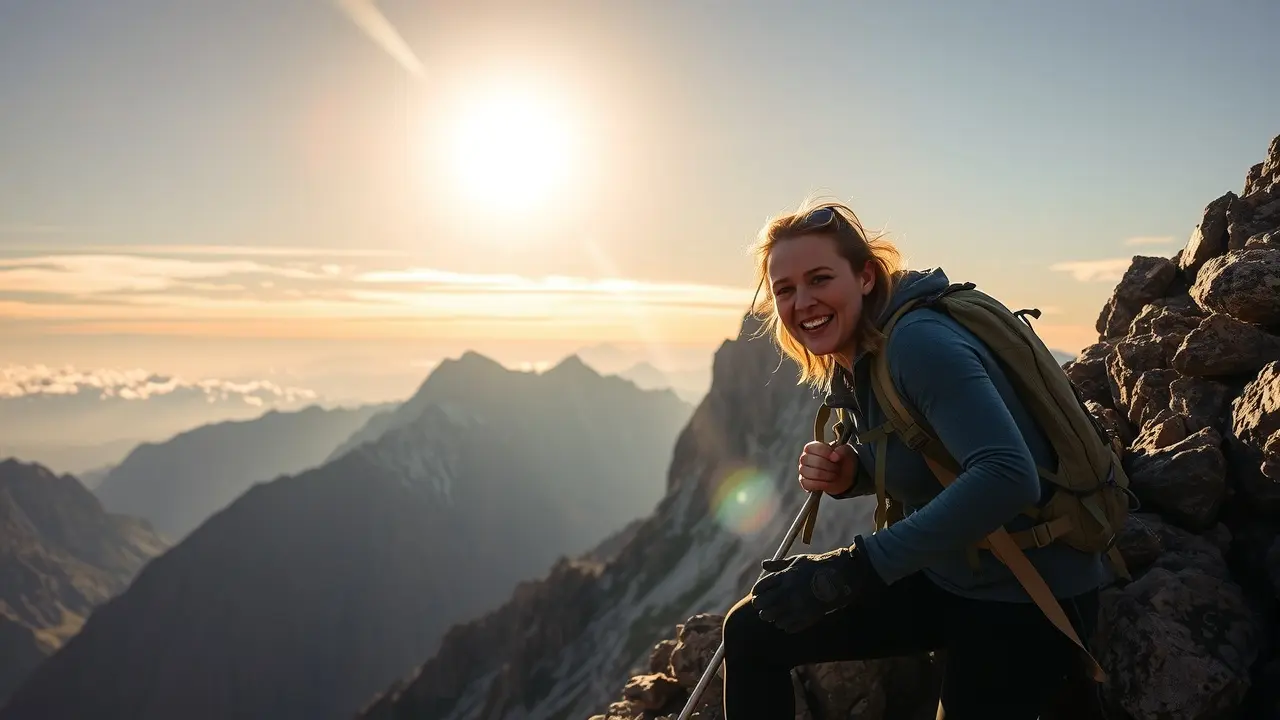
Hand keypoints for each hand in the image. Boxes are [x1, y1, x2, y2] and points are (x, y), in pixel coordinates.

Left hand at [750, 537, 884, 633]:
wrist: (841, 576)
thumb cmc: (818, 566)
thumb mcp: (797, 560)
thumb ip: (778, 565)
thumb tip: (763, 565)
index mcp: (785, 577)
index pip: (760, 588)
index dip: (756, 593)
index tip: (757, 594)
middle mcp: (789, 592)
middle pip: (763, 604)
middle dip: (760, 606)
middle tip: (762, 607)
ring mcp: (798, 606)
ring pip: (773, 618)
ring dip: (771, 617)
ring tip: (773, 615)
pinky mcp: (808, 617)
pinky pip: (788, 627)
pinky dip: (784, 625)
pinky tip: (786, 621)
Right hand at [798, 441, 856, 495]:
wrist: (844, 475)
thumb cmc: (841, 460)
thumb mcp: (846, 452)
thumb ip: (841, 450)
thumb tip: (834, 456)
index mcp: (812, 447)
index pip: (815, 448)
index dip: (827, 453)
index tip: (836, 457)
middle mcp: (805, 458)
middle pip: (815, 462)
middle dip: (829, 466)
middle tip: (836, 468)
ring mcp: (803, 470)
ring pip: (812, 474)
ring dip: (827, 476)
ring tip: (833, 475)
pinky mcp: (804, 482)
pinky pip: (809, 484)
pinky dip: (821, 484)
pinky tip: (828, 482)